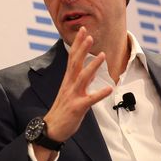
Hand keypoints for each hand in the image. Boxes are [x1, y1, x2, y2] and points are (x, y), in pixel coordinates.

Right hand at [44, 27, 112, 143]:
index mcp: (68, 80)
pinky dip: (99, 94)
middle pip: (75, 63)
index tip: (83, 30)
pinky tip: (109, 89)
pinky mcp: (77, 108)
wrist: (51, 129)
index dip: (78, 44)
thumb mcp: (72, 92)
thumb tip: (92, 71)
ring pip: (83, 78)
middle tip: (88, 34)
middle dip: (82, 48)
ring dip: (92, 66)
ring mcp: (73, 96)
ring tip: (102, 55)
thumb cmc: (63, 111)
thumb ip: (82, 81)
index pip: (72, 58)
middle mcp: (69, 85)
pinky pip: (90, 100)